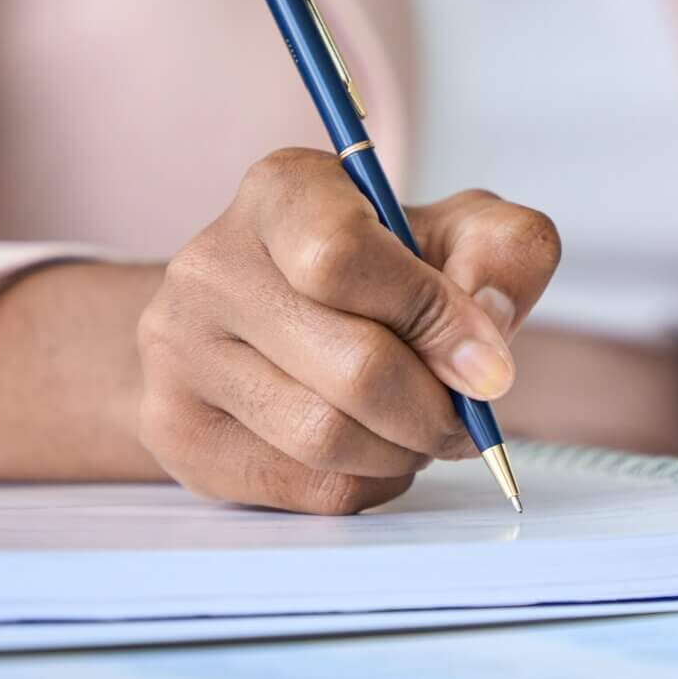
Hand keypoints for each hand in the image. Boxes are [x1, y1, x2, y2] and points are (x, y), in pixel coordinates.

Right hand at [135, 149, 560, 513]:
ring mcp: (176, 351)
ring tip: (419, 430)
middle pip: (351, 367)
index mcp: (282, 191)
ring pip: (324, 438)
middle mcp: (210, 264)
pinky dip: (366, 483)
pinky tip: (374, 452)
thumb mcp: (459, 233)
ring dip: (403, 451)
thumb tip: (487, 334)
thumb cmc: (381, 269)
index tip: (489, 361)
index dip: (432, 317)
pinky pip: (299, 487)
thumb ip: (503, 253)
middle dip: (435, 408)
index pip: (342, 256)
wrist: (272, 316)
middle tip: (466, 417)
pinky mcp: (174, 430)